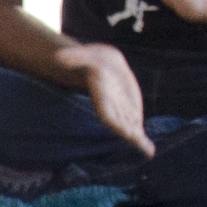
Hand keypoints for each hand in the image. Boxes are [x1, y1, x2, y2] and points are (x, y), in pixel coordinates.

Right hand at [59, 41, 150, 156]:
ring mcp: (122, 110)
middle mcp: (112, 107)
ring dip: (137, 138)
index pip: (105, 112)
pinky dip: (142, 139)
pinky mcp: (132, 110)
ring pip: (129, 128)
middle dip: (126, 131)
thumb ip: (73, 57)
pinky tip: (149, 151)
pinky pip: (136, 126)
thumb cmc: (90, 60)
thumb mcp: (83, 56)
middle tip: (136, 139)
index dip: (113, 121)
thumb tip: (58, 57)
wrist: (103, 64)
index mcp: (101, 96)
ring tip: (147, 151)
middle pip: (119, 123)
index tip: (123, 130)